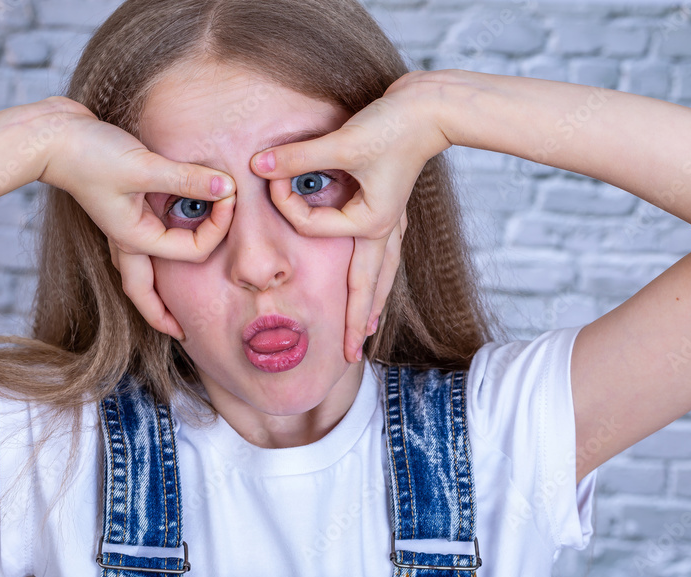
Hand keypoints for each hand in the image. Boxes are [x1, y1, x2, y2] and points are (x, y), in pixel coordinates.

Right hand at [38, 99, 234, 339]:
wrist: (51, 137)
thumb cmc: (90, 155)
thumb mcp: (143, 168)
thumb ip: (187, 179)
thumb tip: (227, 186)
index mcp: (135, 240)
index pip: (193, 251)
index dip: (219, 225)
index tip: (230, 192)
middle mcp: (127, 241)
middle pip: (145, 293)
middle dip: (163, 315)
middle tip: (183, 331)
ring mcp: (121, 228)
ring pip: (141, 272)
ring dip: (156, 290)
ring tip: (171, 304)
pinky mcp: (121, 209)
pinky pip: (142, 242)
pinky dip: (156, 252)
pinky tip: (166, 242)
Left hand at [249, 72, 449, 361]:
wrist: (432, 107)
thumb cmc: (393, 126)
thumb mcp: (342, 143)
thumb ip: (297, 158)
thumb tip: (258, 166)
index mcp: (373, 222)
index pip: (316, 229)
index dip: (289, 206)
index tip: (271, 176)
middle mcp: (385, 228)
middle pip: (370, 285)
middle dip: (358, 321)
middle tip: (350, 355)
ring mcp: (393, 220)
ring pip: (383, 272)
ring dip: (374, 301)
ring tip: (369, 328)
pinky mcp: (393, 206)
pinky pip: (386, 252)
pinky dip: (380, 273)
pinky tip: (380, 279)